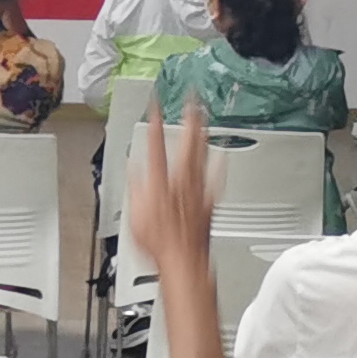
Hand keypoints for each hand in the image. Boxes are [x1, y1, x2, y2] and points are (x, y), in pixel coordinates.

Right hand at [125, 99, 218, 276]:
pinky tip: (224, 153)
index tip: (156, 104)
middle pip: (186, 143)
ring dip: (204, 133)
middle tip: (192, 100)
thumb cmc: (159, 242)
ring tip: (206, 116)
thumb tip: (133, 168)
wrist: (184, 258)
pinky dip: (220, 163)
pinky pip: (216, 177)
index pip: (154, 144)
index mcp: (159, 181)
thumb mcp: (134, 213)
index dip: (155, 122)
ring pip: (202, 154)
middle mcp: (181, 181)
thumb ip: (134, 187)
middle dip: (189, 119)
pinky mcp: (209, 199)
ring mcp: (198, 189)